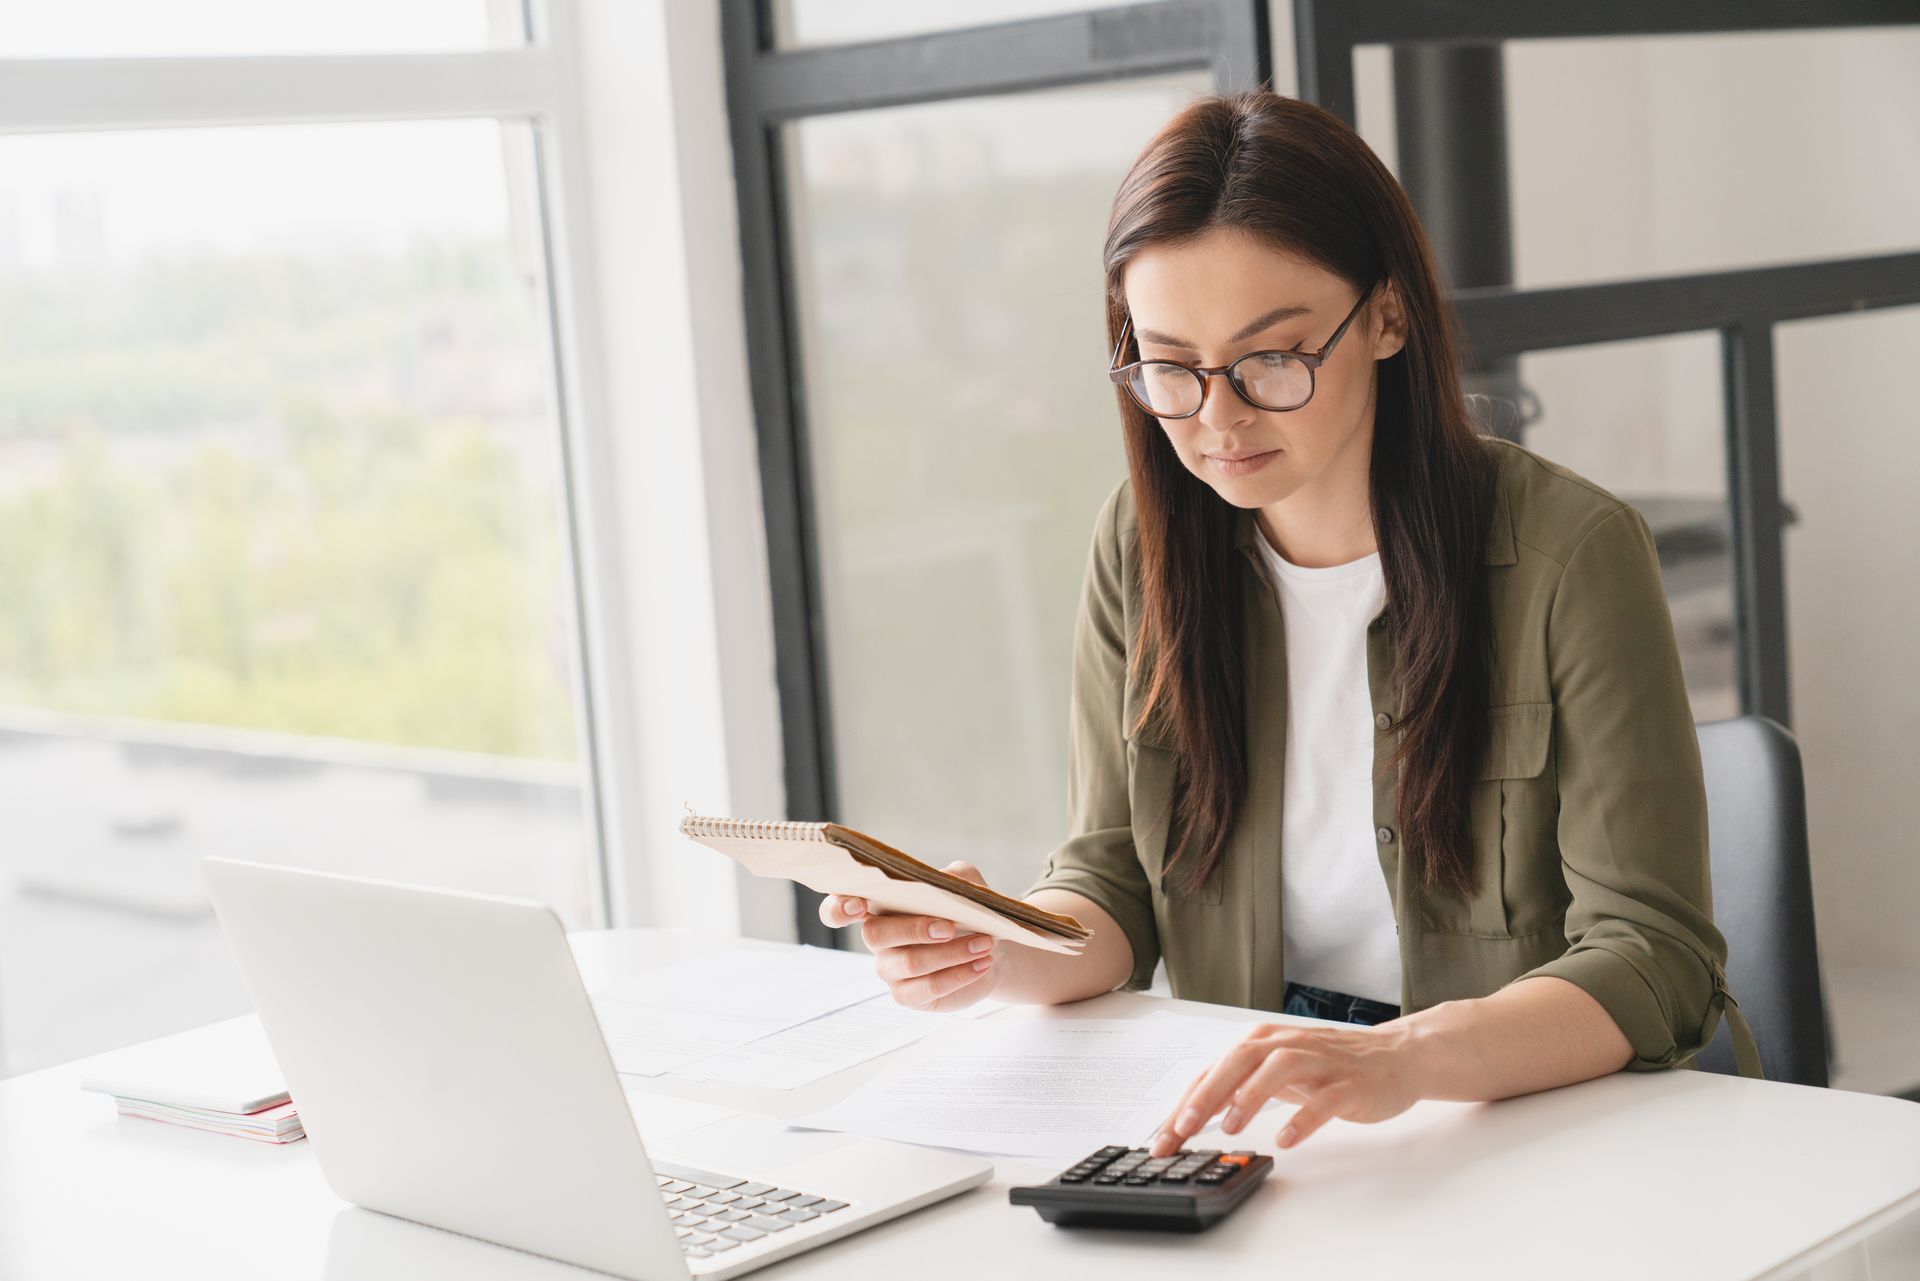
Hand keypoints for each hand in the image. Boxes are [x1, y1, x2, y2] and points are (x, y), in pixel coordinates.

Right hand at [818, 861, 1000, 1011]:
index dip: (839, 908)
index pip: (838, 909)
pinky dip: (958, 974)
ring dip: (950, 952)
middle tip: (950, 926)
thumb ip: (953, 878)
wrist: (990, 947)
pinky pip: (927, 988)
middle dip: (914, 929)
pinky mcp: (909, 995)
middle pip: (875, 934)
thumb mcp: (964, 884)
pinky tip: (982, 963)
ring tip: (984, 943)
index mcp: (879, 906)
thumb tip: (946, 884)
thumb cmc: (967, 911)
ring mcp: (889, 970)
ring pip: (909, 963)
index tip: (857, 904)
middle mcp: (877, 939)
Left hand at [1148, 1019, 1423, 1155]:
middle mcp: (1287, 1044)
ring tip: (1230, 1128)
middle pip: (1239, 1060)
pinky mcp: (1350, 1084)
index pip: (1215, 1070)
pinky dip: (1303, 1118)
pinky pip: (1324, 1099)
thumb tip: (1190, 1114)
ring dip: (1250, 1097)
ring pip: (1279, 1068)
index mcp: (1263, 1042)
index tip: (1164, 1139)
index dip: (1185, 1103)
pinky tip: (1286, 1139)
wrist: (1394, 1056)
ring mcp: (1320, 1062)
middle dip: (1207, 1094)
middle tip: (1185, 1128)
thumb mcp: (1275, 1071)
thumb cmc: (1327, 1065)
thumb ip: (1238, 1087)